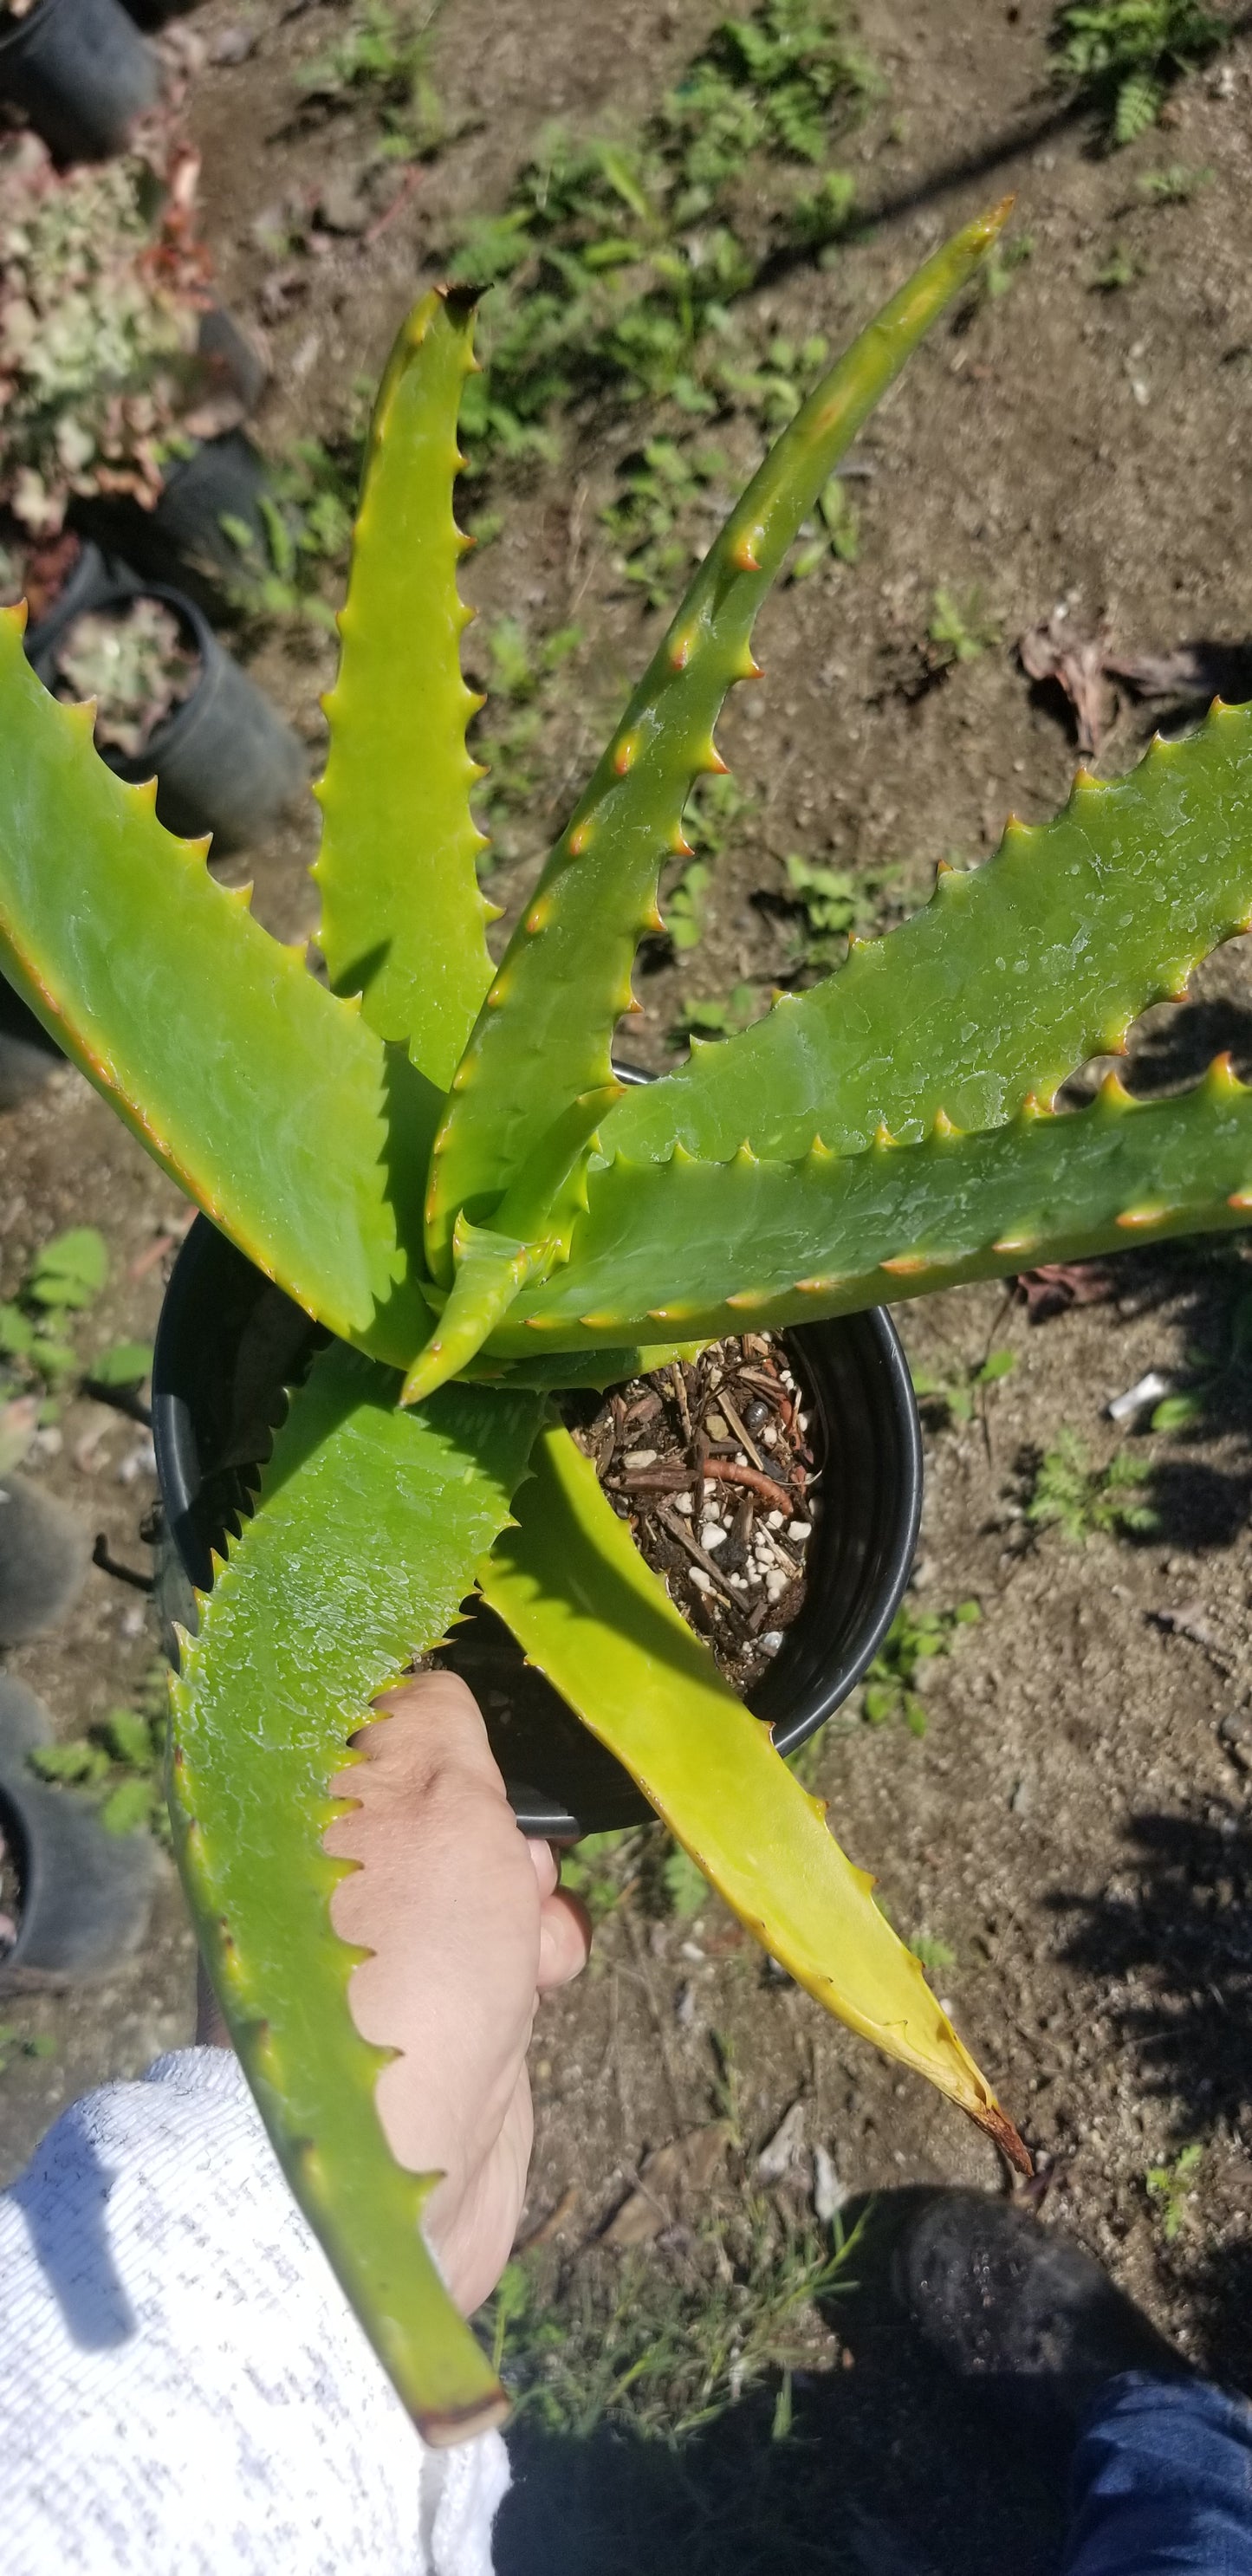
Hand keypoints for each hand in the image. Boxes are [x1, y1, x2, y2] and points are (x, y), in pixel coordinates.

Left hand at [322, 1670, 590, 2312]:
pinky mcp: (439, 2009)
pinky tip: (540, 1982)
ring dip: (530, 1892)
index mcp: (278, 1805)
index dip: (437, 1720)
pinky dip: (540, 1954)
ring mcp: (380, 1944)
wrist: (396, 2162)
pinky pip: (512, 1945)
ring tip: (524, 1940)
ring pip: (489, 1868)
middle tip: (504, 1858)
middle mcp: (318, 1868)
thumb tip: (434, 1690)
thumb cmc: (403, 1960)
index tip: (484, 1736)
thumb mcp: (426, 1791)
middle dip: (500, 1816)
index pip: (364, 1711)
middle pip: (444, 1789)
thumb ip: (436, 1718)